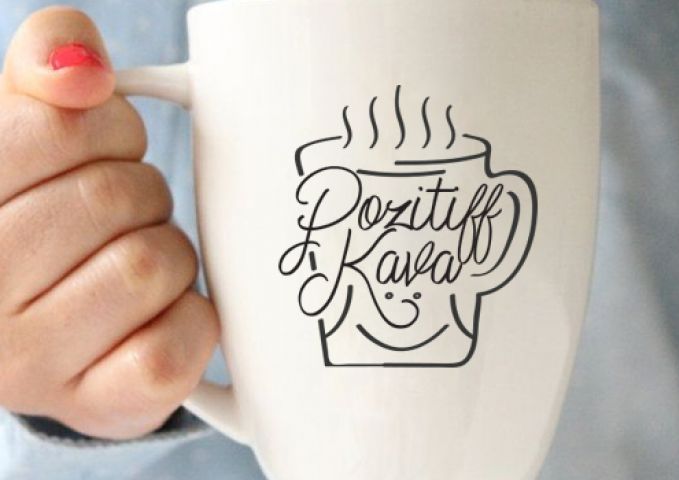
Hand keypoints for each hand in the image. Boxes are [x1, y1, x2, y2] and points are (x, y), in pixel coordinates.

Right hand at [0, 7, 218, 439]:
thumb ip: (45, 67)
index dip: (109, 129)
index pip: (58, 129)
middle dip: (140, 192)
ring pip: (154, 263)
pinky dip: (190, 316)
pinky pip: (180, 339)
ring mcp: (31, 364)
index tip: (103, 151)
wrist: (43, 333)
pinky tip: (156, 315)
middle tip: (120, 217)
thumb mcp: (25, 133)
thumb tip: (81, 65)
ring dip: (166, 251)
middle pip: (114, 197)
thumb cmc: (42, 223)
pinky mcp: (100, 404)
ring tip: (133, 265)